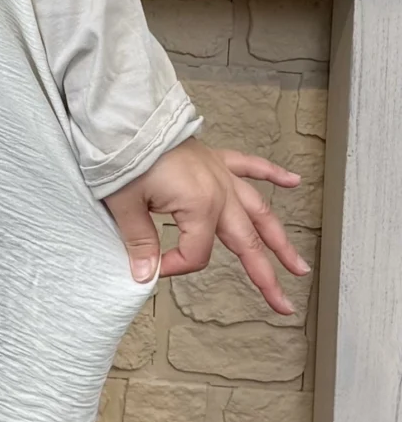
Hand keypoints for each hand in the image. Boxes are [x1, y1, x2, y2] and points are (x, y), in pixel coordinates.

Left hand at [101, 136, 309, 315]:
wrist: (124, 117)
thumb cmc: (123, 156)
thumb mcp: (125, 204)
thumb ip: (140, 241)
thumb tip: (145, 275)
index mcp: (200, 206)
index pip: (197, 253)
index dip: (177, 266)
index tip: (154, 266)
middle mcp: (219, 192)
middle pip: (246, 241)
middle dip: (266, 275)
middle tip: (284, 305)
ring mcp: (220, 174)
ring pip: (258, 210)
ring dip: (279, 238)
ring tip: (298, 265)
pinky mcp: (214, 157)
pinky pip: (250, 165)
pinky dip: (272, 172)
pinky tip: (293, 181)